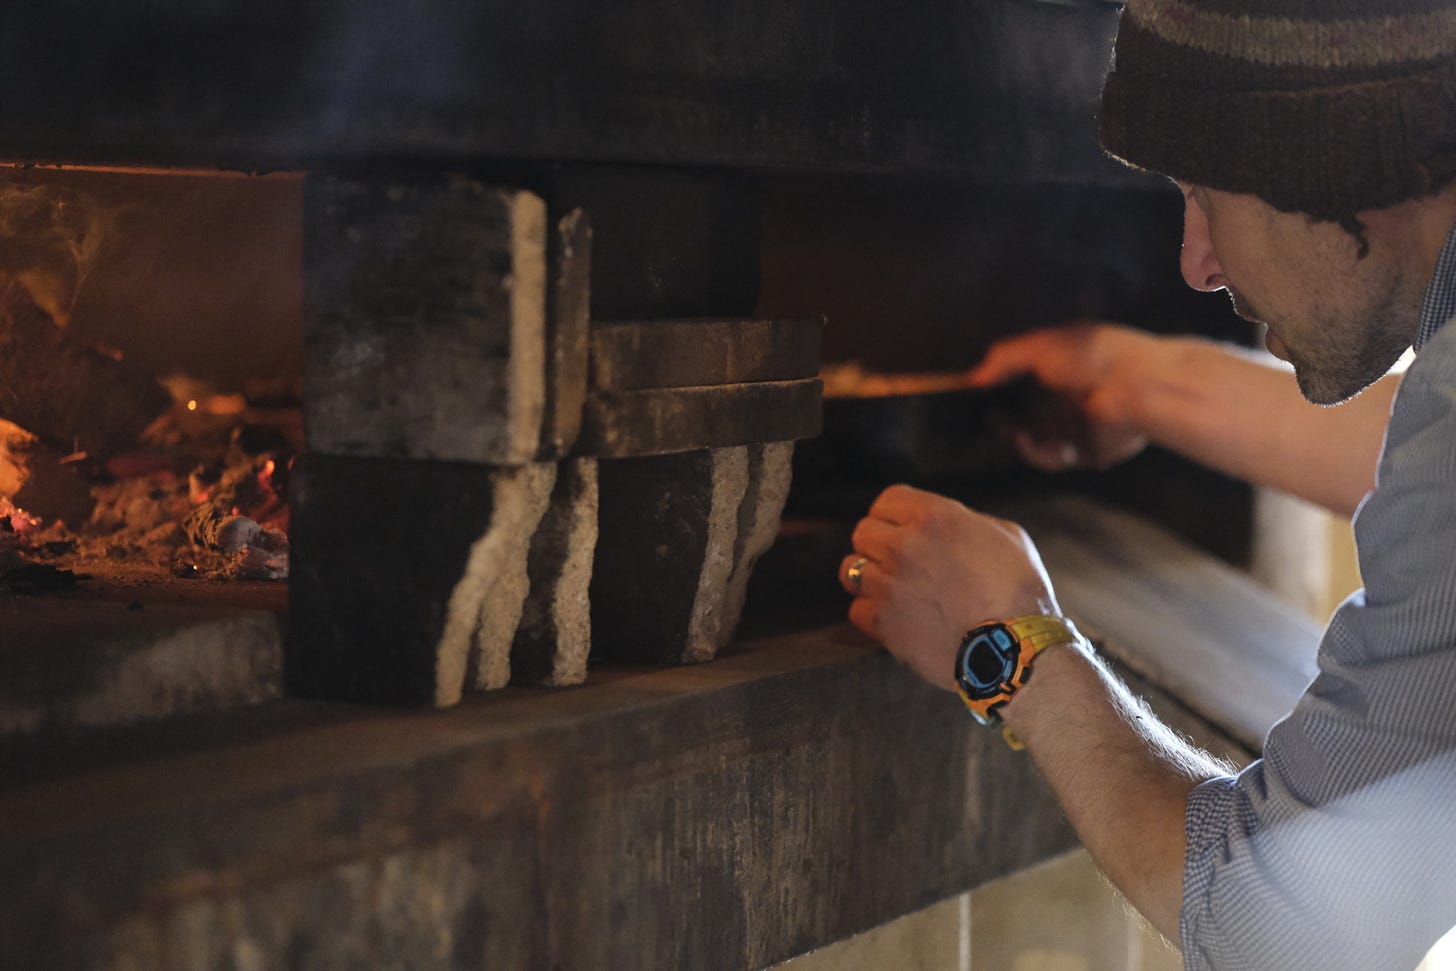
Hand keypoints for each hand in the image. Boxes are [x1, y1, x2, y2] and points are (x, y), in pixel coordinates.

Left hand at [838, 484, 1060, 691]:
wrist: (1015, 648)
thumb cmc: (1020, 592)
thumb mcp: (1006, 536)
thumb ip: (968, 523)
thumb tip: (949, 527)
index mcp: (935, 517)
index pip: (887, 499)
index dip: (895, 513)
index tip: (904, 527)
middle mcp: (903, 546)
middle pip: (863, 532)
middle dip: (879, 543)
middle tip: (899, 560)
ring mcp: (888, 585)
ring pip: (851, 569)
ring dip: (870, 576)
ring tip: (892, 588)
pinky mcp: (882, 622)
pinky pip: (856, 609)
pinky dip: (870, 613)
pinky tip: (893, 616)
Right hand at [969, 322, 1166, 470]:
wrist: (1138, 385)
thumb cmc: (1092, 356)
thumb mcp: (1040, 346)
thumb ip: (1003, 359)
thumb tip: (973, 377)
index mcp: (1054, 370)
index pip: (1015, 387)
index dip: (995, 396)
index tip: (978, 402)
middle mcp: (1061, 399)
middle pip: (1019, 420)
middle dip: (1004, 425)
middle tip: (996, 424)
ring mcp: (1073, 427)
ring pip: (1032, 444)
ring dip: (1025, 444)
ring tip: (1024, 439)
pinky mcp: (1086, 450)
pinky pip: (1055, 459)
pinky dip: (1050, 456)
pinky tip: (1060, 448)